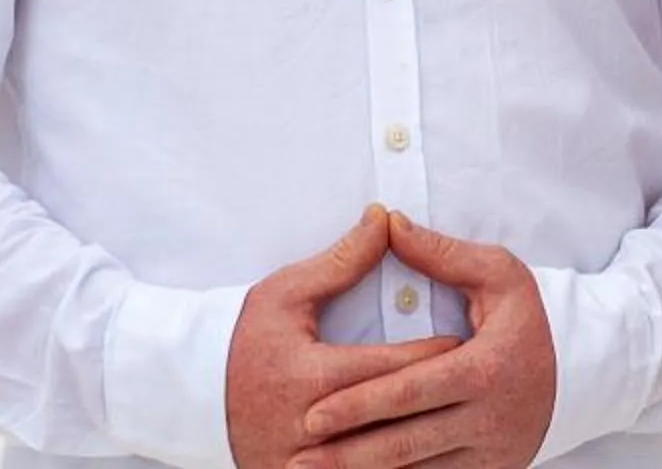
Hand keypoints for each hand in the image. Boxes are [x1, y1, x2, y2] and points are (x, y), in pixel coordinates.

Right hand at [227, 208, 461, 468]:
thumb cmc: (238, 336)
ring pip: (375, 461)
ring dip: (415, 443)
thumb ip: (342, 260)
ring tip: (456, 420)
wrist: (185, 394)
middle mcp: (309, 429)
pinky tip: (416, 455)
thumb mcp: (286, 292)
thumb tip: (386, 218)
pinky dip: (385, 467)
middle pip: (390, 418)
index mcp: (310, 378)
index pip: (390, 368)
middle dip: (434, 400)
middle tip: (476, 382)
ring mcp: (301, 465)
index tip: (468, 342)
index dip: (434, 356)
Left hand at [290, 211, 557, 468]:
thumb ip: (441, 254)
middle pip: (406, 441)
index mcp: (488, 367)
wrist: (586, 370)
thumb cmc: (532, 318)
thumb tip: (388, 224)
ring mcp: (492, 452)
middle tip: (297, 458)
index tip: (311, 414)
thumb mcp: (499, 274)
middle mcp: (490, 418)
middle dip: (347, 453)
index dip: (359, 404)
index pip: (410, 390)